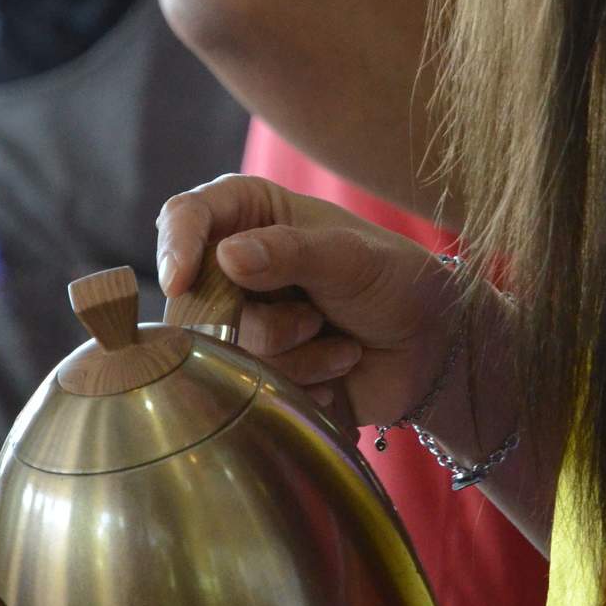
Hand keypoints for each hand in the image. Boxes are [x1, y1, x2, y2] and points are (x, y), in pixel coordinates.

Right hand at [156, 175, 457, 425]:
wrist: (430, 349)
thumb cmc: (394, 281)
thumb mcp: (352, 257)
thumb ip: (292, 253)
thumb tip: (227, 255)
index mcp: (250, 214)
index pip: (186, 216)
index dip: (175, 246)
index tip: (181, 279)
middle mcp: (234, 267)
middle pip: (196, 300)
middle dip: (264, 323)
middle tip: (316, 318)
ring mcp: (243, 322)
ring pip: (226, 353)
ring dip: (295, 358)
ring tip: (342, 346)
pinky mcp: (256, 371)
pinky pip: (249, 391)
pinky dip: (301, 387)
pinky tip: (336, 374)